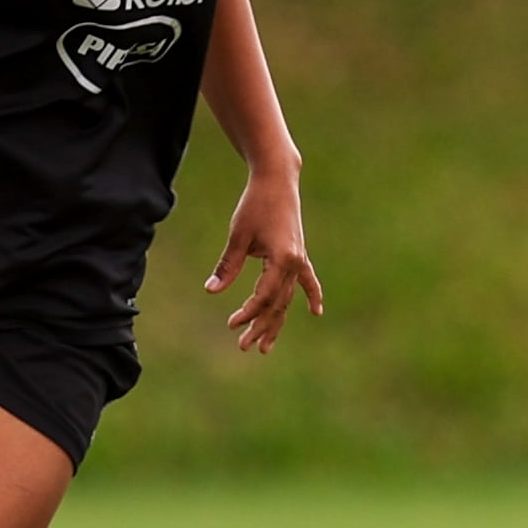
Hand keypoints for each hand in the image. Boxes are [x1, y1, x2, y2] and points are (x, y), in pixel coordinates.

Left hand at [206, 171, 324, 352]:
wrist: (278, 181)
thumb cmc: (255, 205)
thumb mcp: (238, 236)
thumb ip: (228, 265)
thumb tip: (212, 290)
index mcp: (282, 259)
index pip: (264, 296)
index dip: (248, 313)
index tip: (232, 324)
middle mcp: (295, 263)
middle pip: (278, 303)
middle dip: (262, 326)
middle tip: (245, 347)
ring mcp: (299, 260)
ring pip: (288, 298)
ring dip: (277, 321)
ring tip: (266, 345)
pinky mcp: (299, 254)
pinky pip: (307, 281)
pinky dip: (312, 295)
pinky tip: (315, 312)